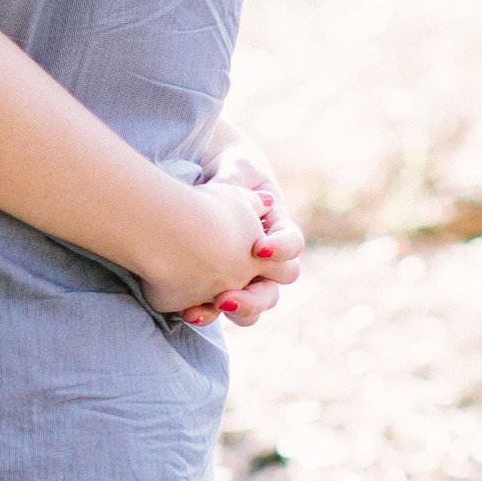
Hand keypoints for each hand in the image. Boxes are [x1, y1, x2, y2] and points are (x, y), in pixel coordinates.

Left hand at [136, 177, 280, 321]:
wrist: (210, 178)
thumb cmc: (234, 170)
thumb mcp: (238, 167)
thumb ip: (236, 178)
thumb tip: (225, 188)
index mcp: (277, 230)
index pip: (292, 245)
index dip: (282, 250)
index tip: (260, 248)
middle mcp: (265, 262)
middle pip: (273, 291)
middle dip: (255, 298)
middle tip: (228, 295)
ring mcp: (242, 277)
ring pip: (251, 309)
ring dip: (236, 311)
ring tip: (215, 304)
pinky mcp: (218, 286)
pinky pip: (217, 309)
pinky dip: (205, 313)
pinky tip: (188, 311)